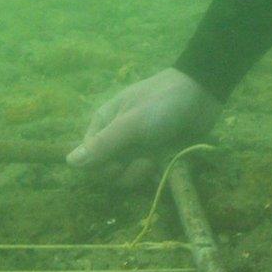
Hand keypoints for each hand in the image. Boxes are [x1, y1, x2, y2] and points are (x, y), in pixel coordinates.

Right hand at [66, 68, 220, 169]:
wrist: (202, 94)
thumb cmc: (163, 104)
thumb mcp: (132, 123)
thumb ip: (103, 144)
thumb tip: (69, 162)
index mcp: (103, 124)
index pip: (87, 159)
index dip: (100, 168)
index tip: (118, 165)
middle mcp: (116, 137)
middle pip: (106, 172)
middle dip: (124, 174)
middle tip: (145, 163)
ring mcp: (136, 147)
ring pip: (126, 176)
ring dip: (140, 175)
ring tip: (156, 161)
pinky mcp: (155, 154)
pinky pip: (146, 174)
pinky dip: (154, 174)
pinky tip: (165, 166)